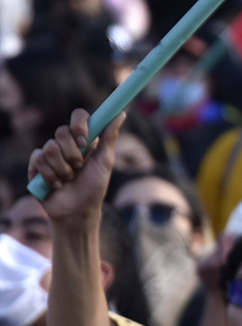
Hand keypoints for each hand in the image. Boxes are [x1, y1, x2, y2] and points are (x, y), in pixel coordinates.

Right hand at [28, 109, 124, 225]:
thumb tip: (121, 114)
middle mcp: (66, 143)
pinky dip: (50, 174)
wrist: (77, 211)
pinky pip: (38, 158)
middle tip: (79, 167)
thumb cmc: (94, 186)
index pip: (78, 116)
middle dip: (73, 153)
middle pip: (61, 131)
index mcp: (84, 139)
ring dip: (63, 167)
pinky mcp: (36, 165)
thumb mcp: (106, 162)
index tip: (85, 140)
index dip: (80, 125)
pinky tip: (56, 184)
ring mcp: (50, 153)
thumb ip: (110, 137)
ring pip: (50, 147)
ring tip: (69, 178)